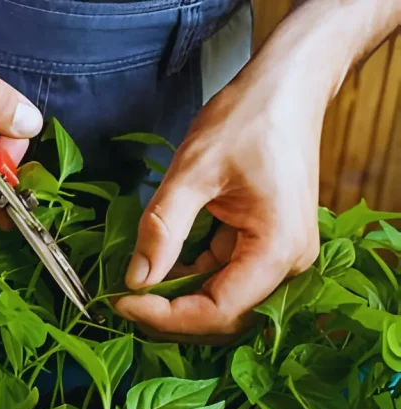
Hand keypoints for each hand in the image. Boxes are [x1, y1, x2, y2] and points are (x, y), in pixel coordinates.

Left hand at [113, 71, 321, 343]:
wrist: (285, 88)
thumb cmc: (246, 120)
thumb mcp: (193, 171)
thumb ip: (162, 228)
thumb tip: (135, 279)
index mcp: (278, 249)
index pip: (219, 311)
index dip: (167, 317)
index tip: (122, 302)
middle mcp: (288, 262)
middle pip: (223, 314)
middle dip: (171, 314)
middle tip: (122, 299)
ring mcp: (279, 254)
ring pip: (222, 298)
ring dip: (177, 298)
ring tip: (133, 287)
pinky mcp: (266, 244)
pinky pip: (225, 274)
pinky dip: (189, 275)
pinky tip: (160, 265)